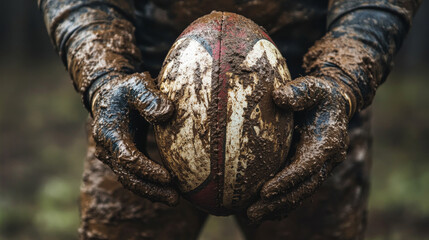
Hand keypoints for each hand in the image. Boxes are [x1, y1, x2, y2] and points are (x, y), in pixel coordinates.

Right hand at [91, 72, 178, 205]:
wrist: (109, 96)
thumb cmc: (126, 90)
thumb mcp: (136, 85)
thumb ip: (149, 97)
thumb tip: (167, 113)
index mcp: (109, 133)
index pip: (127, 157)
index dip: (147, 169)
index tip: (168, 177)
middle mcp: (107, 149)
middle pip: (128, 176)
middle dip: (152, 189)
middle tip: (175, 198)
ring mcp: (113, 157)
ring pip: (131, 181)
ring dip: (152, 192)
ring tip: (175, 200)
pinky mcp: (122, 160)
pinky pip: (134, 178)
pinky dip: (149, 187)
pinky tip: (167, 192)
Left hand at [247, 75, 354, 222]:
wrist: (336, 102)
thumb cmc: (320, 93)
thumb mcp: (313, 86)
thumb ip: (299, 91)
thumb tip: (278, 97)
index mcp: (328, 142)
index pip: (306, 166)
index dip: (286, 180)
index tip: (264, 191)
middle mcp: (327, 160)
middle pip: (303, 188)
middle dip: (278, 202)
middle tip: (252, 213)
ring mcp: (320, 167)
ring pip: (300, 194)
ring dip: (277, 208)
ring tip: (251, 217)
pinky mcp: (312, 170)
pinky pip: (298, 191)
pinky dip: (282, 203)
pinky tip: (263, 212)